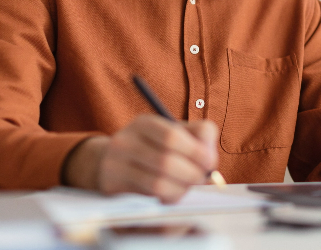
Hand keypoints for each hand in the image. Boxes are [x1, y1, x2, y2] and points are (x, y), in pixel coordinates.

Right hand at [63, 115, 218, 202]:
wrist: (111, 161)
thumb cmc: (154, 146)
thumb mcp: (175, 131)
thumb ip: (200, 136)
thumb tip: (210, 160)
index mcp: (144, 123)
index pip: (172, 137)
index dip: (196, 152)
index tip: (210, 162)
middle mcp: (125, 141)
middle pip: (166, 162)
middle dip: (192, 174)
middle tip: (201, 178)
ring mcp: (115, 165)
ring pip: (158, 183)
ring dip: (181, 188)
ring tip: (187, 186)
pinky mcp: (112, 187)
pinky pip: (147, 197)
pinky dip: (167, 197)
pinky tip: (171, 193)